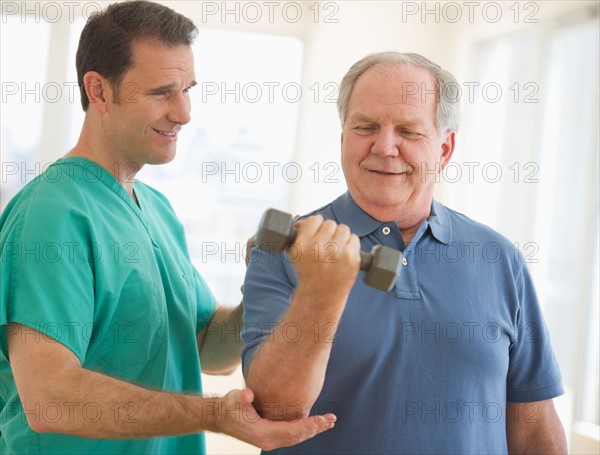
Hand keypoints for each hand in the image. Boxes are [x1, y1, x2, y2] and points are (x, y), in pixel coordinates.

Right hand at [213, 388, 335, 450]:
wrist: (221, 416)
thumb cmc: (229, 406)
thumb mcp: (234, 399)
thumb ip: (242, 397)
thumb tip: (248, 395)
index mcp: (263, 434)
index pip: (292, 431)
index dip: (308, 425)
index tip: (322, 419)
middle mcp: (269, 441)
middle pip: (298, 436)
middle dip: (316, 428)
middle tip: (332, 420)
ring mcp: (271, 440)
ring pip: (297, 437)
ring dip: (313, 430)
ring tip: (328, 422)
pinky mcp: (271, 436)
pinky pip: (292, 435)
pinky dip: (305, 429)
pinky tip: (314, 424)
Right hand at [290, 215, 360, 296]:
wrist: (320, 296)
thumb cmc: (307, 272)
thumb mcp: (294, 254)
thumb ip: (296, 234)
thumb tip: (300, 219)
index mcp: (302, 246)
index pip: (315, 220)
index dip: (316, 225)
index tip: (316, 232)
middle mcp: (319, 249)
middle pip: (330, 224)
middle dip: (329, 232)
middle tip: (326, 244)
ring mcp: (337, 254)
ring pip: (343, 229)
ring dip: (340, 236)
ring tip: (335, 250)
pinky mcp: (352, 259)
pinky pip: (354, 239)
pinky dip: (351, 245)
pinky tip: (343, 256)